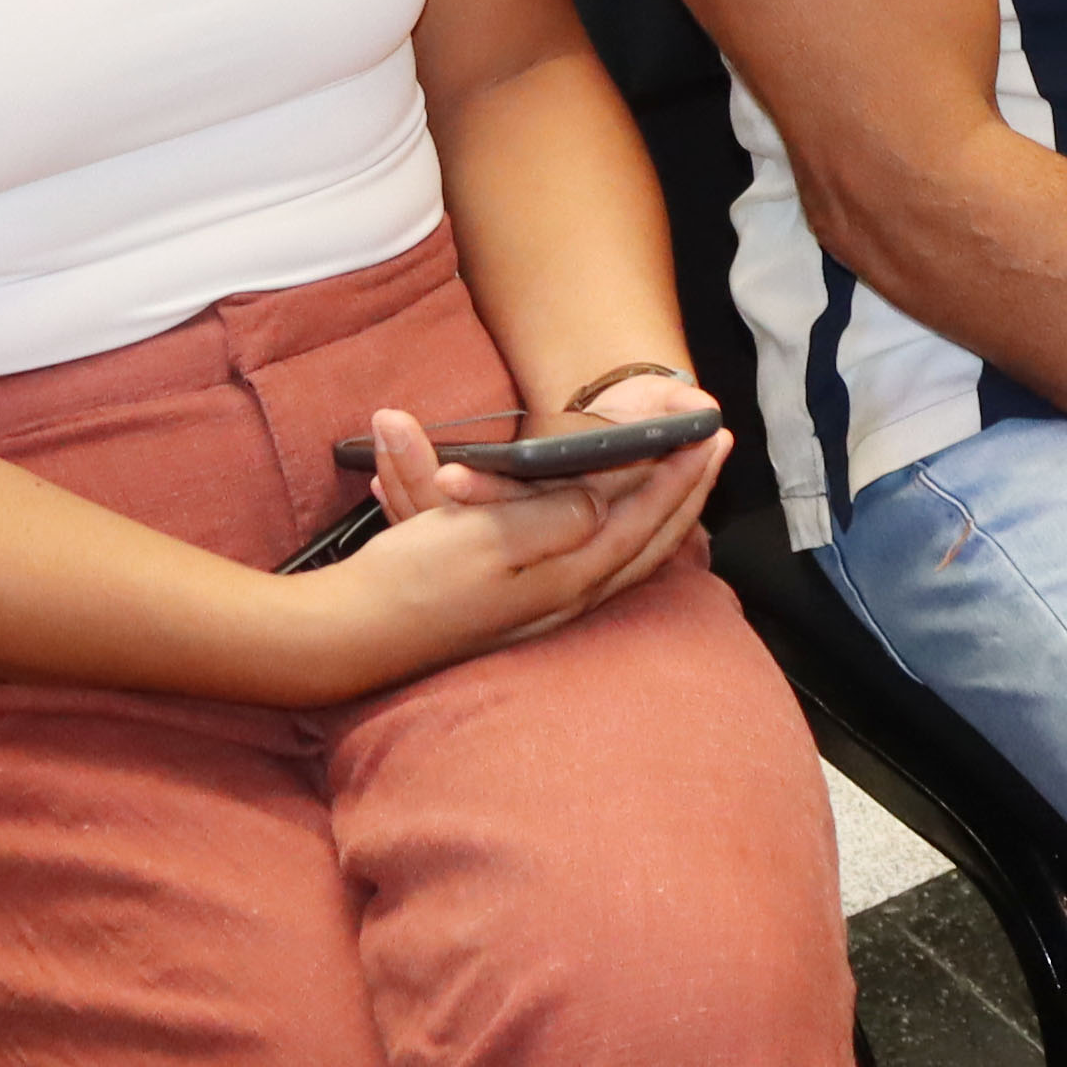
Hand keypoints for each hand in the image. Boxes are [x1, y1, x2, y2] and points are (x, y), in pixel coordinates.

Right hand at [300, 399, 724, 692]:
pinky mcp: (517, 598)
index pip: (643, 516)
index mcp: (566, 576)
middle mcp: (566, 593)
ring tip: (681, 474)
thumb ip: (551, 517)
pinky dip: (611, 526)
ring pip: (621, 548)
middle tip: (714, 446)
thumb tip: (602, 497)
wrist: (351, 635)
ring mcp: (543, 600)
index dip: (678, 472)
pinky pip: (584, 554)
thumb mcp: (485, 538)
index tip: (708, 431)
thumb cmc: (414, 583)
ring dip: (656, 507)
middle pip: (647, 538)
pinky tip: (612, 517)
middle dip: (684, 490)